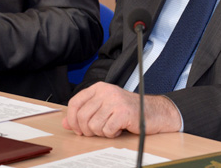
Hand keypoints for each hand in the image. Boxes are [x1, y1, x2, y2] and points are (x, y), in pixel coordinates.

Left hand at [62, 82, 181, 136]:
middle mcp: (106, 91)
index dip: (72, 119)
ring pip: (94, 126)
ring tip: (111, 127)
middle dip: (87, 130)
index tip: (78, 129)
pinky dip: (112, 134)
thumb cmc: (127, 110)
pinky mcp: (123, 112)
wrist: (154, 112)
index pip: (75, 102)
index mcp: (99, 87)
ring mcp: (115, 101)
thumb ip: (84, 113)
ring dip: (101, 132)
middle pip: (82, 117)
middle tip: (98, 131)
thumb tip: (66, 123)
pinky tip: (119, 128)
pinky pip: (107, 130)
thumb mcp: (103, 108)